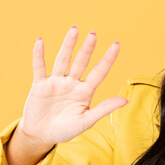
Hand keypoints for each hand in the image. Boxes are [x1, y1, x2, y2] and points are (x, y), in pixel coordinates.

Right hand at [18, 25, 127, 145]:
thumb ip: (104, 109)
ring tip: (74, 29)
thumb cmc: (65, 130)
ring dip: (68, 45)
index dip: (108, 59)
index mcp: (85, 91)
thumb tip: (126, 100)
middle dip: (87, 48)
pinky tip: (40, 41)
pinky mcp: (40, 85)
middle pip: (81, 62)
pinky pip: (39, 67)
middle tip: (94, 34)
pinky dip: (39, 55)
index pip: (99, 72)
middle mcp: (72, 83)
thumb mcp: (86, 121)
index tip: (117, 44)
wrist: (41, 136)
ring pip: (63, 60)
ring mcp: (56, 82)